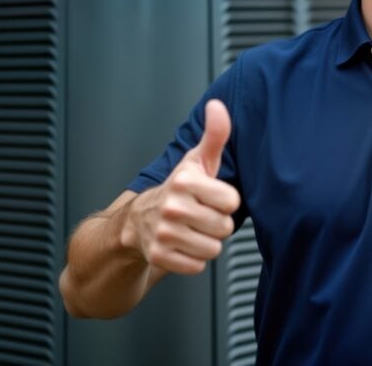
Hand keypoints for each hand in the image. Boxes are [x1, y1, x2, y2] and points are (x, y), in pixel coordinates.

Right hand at [121, 99, 240, 274]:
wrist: (139, 221)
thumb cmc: (180, 188)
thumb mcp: (198, 161)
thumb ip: (215, 134)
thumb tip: (217, 105)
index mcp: (185, 181)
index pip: (232, 202)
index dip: (226, 201)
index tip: (212, 197)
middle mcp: (171, 207)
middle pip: (224, 227)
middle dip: (218, 223)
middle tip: (202, 215)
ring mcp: (163, 233)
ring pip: (213, 249)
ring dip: (207, 242)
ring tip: (193, 230)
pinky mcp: (158, 257)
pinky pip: (197, 266)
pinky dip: (193, 259)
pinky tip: (183, 245)